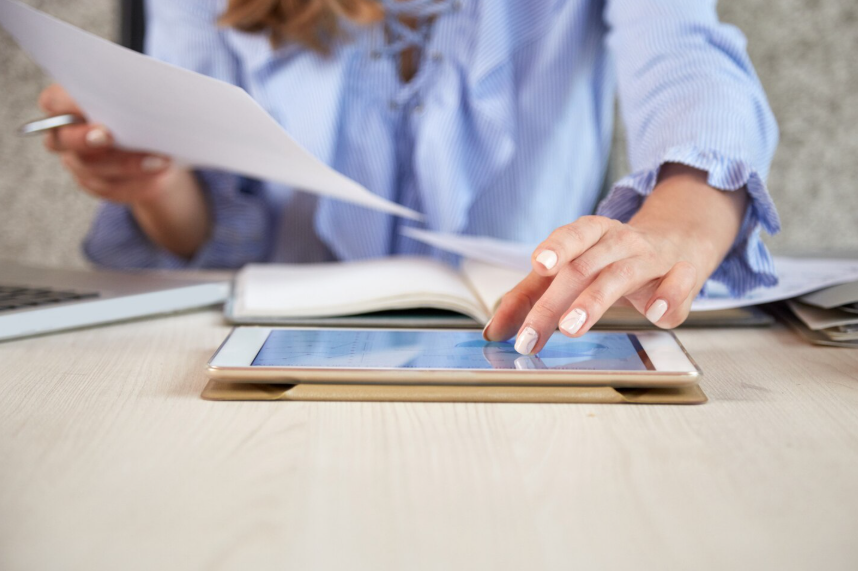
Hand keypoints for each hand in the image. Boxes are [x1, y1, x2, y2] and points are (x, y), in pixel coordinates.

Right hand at [38, 83, 173, 204]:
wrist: (161, 146)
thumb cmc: (144, 112)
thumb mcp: (139, 100)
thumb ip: (128, 100)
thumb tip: (138, 100)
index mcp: (68, 103)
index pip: (54, 101)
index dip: (68, 105)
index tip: (93, 106)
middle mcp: (66, 134)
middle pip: (64, 140)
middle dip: (88, 139)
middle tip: (110, 137)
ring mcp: (78, 162)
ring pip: (90, 168)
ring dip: (126, 164)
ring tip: (158, 159)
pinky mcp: (97, 184)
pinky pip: (109, 187)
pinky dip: (136, 181)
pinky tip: (157, 173)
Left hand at [483, 164, 749, 355]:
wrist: (677, 242)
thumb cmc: (610, 260)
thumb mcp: (569, 269)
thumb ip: (530, 295)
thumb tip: (493, 331)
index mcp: (590, 232)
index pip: (568, 238)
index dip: (553, 250)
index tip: (537, 265)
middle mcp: (619, 240)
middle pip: (583, 267)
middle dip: (553, 303)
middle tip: (530, 336)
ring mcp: (650, 258)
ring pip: (620, 275)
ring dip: (594, 301)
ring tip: (571, 327)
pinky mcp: (682, 276)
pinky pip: (680, 283)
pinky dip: (669, 297)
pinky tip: (656, 313)